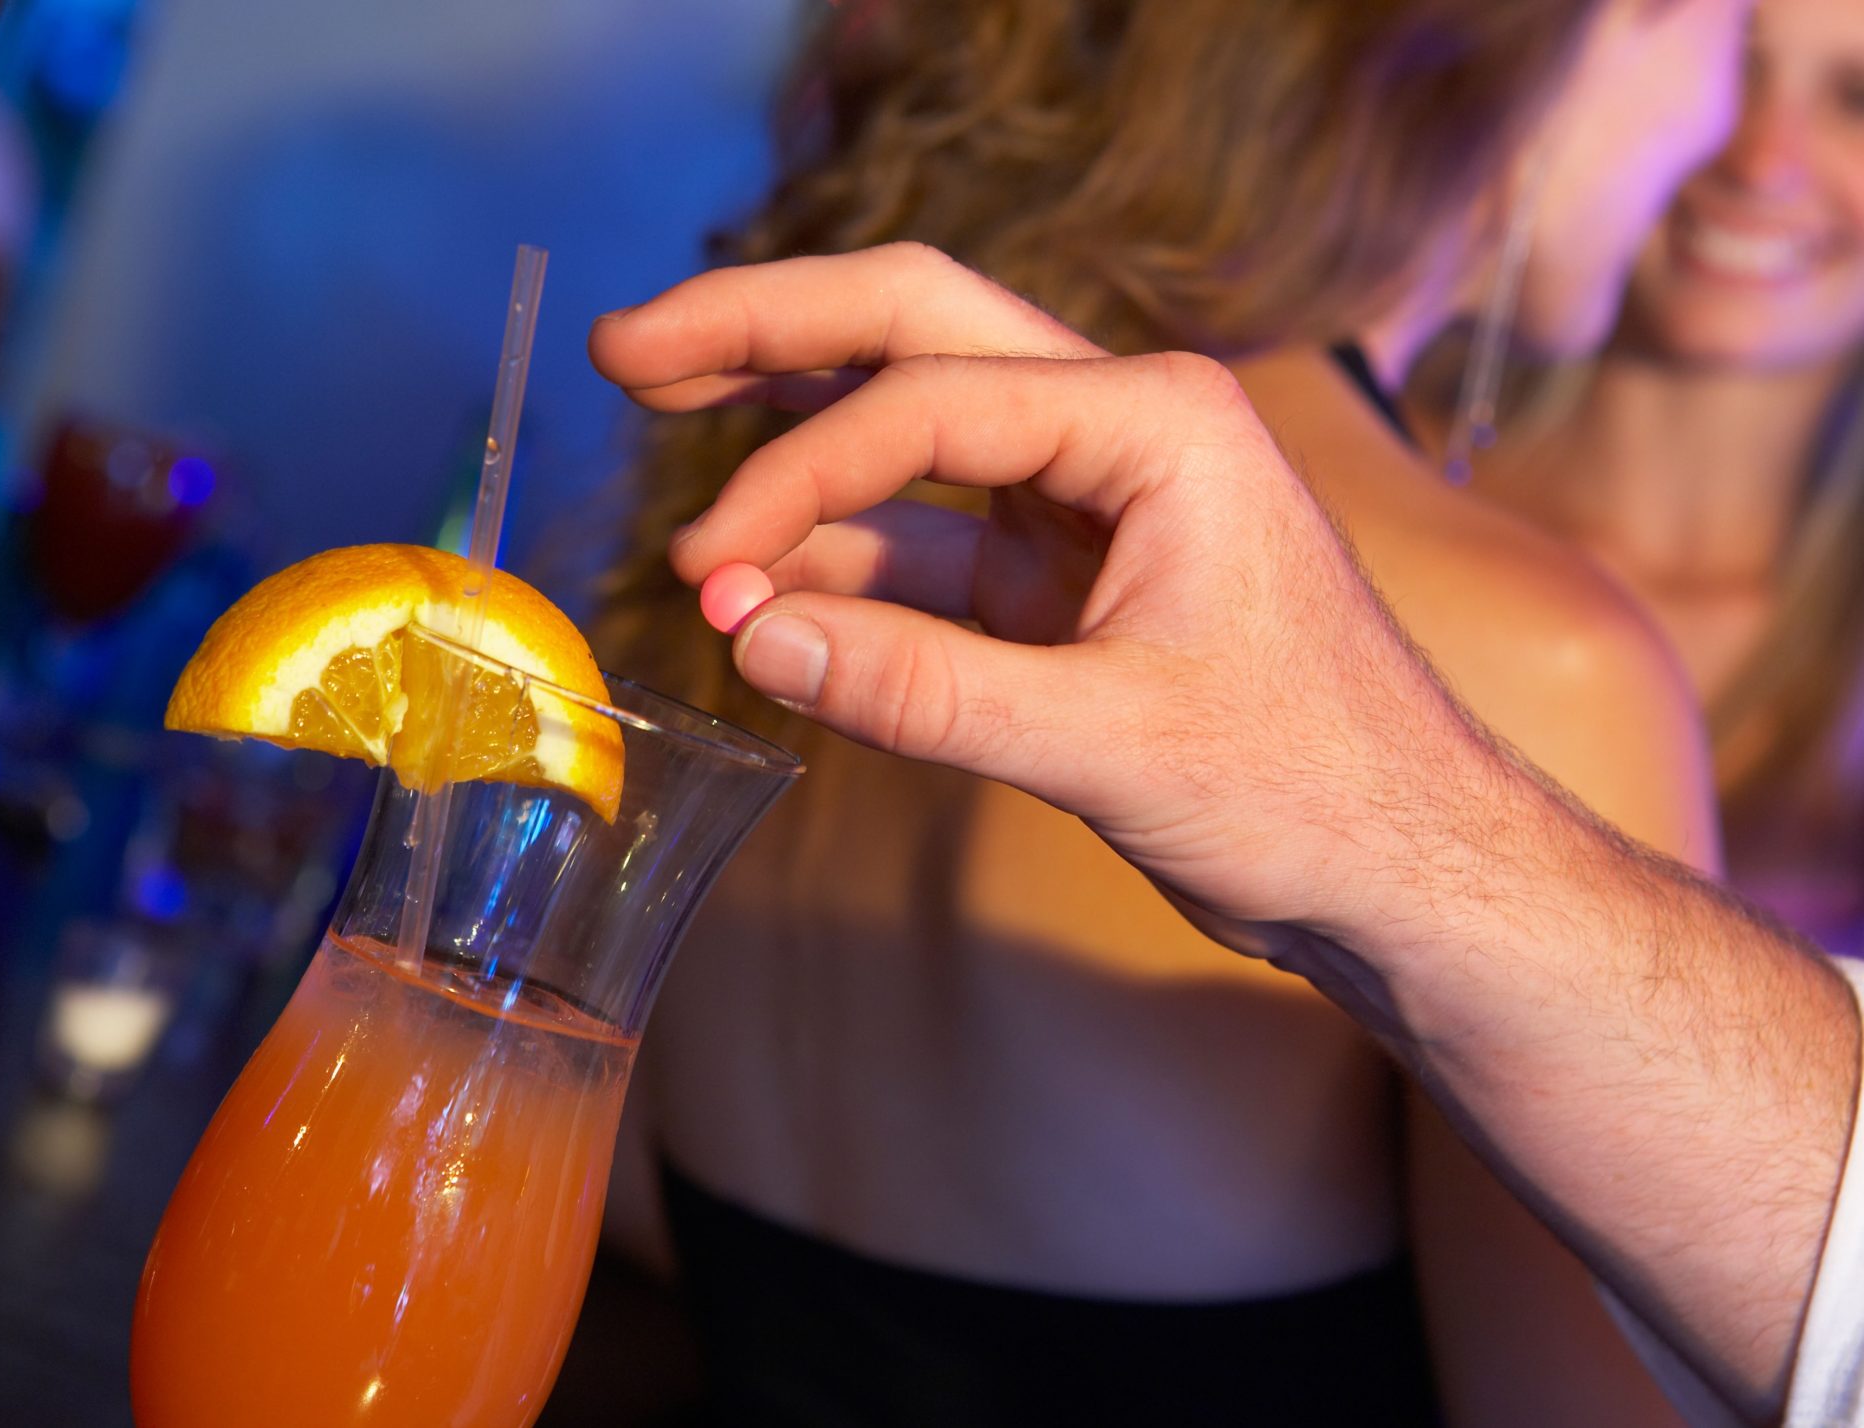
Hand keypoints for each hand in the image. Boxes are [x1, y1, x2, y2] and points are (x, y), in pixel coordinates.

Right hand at [590, 243, 1507, 956]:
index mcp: (1158, 421)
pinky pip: (928, 545)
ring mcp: (1088, 500)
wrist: (1407, 869)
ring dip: (793, 464)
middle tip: (626, 349)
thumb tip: (753, 640)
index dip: (796, 476)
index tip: (708, 568)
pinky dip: (846, 570)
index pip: (929, 401)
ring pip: (909, 432)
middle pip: (911, 330)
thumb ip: (927, 692)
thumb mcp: (1114, 743)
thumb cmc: (1315, 788)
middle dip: (764, 333)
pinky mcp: (1067, 577)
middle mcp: (1119, 429)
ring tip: (683, 512)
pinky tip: (773, 607)